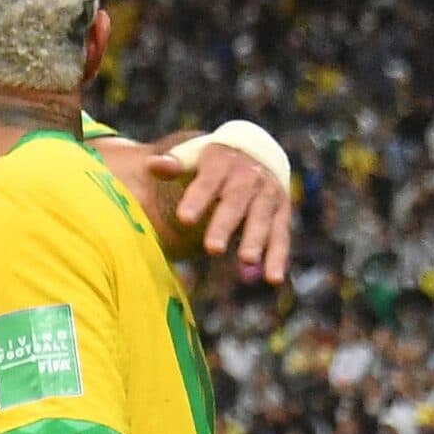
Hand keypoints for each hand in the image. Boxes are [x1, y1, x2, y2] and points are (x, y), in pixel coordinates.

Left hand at [146, 141, 291, 283]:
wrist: (255, 154)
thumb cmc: (212, 165)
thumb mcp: (193, 158)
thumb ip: (173, 164)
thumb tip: (152, 165)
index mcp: (222, 161)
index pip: (209, 180)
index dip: (197, 198)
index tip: (183, 219)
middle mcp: (249, 175)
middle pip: (236, 200)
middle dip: (225, 223)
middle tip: (212, 248)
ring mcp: (268, 193)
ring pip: (261, 217)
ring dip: (256, 239)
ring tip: (246, 260)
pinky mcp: (281, 212)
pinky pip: (281, 235)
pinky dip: (278, 257)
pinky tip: (273, 279)